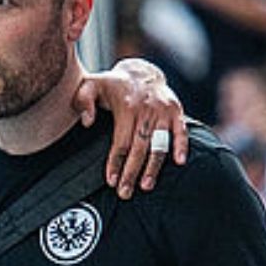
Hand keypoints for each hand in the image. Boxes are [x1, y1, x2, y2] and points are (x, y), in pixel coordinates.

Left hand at [72, 59, 188, 199]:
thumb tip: (86, 122)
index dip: (115, 162)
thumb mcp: (91, 85)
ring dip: (153, 166)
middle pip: (139, 147)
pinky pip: (181, 131)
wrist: (141, 72)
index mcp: (126, 107)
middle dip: (132, 172)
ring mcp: (163, 112)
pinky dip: (182, 146)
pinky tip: (179, 163)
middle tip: (124, 193)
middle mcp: (146, 110)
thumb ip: (83, 100)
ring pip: (159, 143)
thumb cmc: (112, 85)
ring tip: (146, 186)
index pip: (121, 141)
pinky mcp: (176, 112)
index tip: (111, 181)